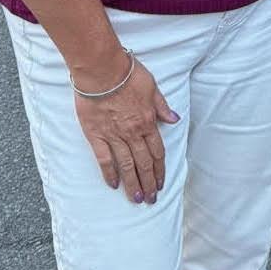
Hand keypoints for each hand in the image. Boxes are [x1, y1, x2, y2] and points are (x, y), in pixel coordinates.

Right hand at [73, 54, 178, 202]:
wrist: (102, 70)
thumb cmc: (128, 74)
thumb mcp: (152, 86)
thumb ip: (161, 106)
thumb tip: (174, 119)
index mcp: (147, 121)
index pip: (157, 151)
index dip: (160, 169)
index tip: (162, 182)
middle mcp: (133, 132)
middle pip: (143, 162)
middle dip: (149, 182)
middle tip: (151, 199)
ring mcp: (114, 135)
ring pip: (127, 165)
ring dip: (133, 183)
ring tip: (137, 199)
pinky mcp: (96, 135)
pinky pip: (104, 159)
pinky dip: (109, 173)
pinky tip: (114, 185)